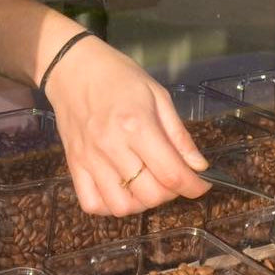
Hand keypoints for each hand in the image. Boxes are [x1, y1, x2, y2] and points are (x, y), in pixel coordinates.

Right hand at [43, 33, 210, 215]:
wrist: (73, 68)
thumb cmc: (119, 76)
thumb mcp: (158, 95)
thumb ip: (179, 135)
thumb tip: (198, 166)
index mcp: (137, 126)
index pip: (171, 173)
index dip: (193, 186)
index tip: (201, 186)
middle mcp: (112, 147)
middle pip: (150, 194)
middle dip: (171, 193)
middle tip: (173, 177)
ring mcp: (90, 159)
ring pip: (122, 207)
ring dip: (142, 203)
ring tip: (147, 184)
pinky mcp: (73, 166)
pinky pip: (92, 204)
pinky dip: (110, 206)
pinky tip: (121, 190)